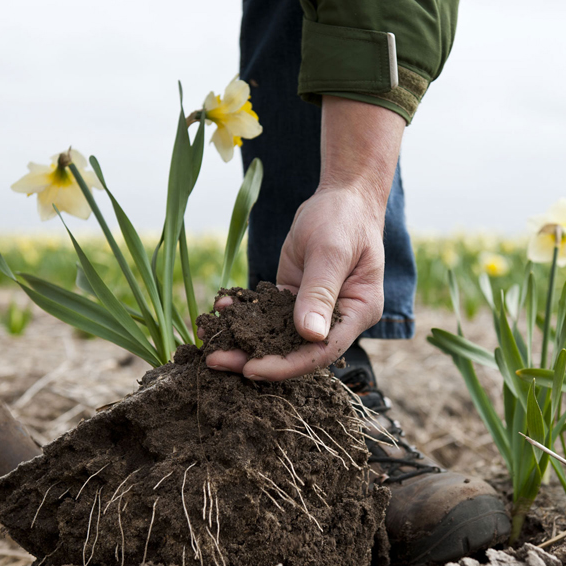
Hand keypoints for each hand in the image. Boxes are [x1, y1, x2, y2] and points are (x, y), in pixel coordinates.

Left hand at [206, 186, 385, 379]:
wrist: (342, 196)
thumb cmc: (344, 219)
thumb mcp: (331, 252)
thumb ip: (319, 292)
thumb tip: (310, 334)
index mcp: (357, 313)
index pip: (320, 352)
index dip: (286, 365)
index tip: (251, 369)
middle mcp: (336, 319)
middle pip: (295, 351)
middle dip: (254, 357)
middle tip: (214, 360)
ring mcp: (313, 309)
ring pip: (276, 335)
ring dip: (242, 338)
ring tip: (208, 337)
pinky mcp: (293, 296)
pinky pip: (267, 311)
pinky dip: (244, 311)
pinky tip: (221, 306)